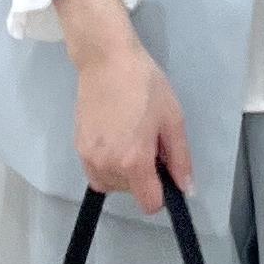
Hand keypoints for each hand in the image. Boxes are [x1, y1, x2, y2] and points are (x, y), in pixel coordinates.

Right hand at [74, 39, 193, 214]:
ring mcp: (88, 158)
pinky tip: (116, 135)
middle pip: (131, 192)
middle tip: (148, 138)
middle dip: (143, 174)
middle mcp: (107, 166)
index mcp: (134, 160)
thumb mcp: (172, 118)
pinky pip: (96, 171)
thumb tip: (186, 188)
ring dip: (124, 172)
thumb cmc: (145, 84)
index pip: (150, 203)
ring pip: (111, 184)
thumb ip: (180, 158)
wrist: (107, 60)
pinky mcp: (78, 147)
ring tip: (131, 135)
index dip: (162, 191)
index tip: (164, 167)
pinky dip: (108, 163)